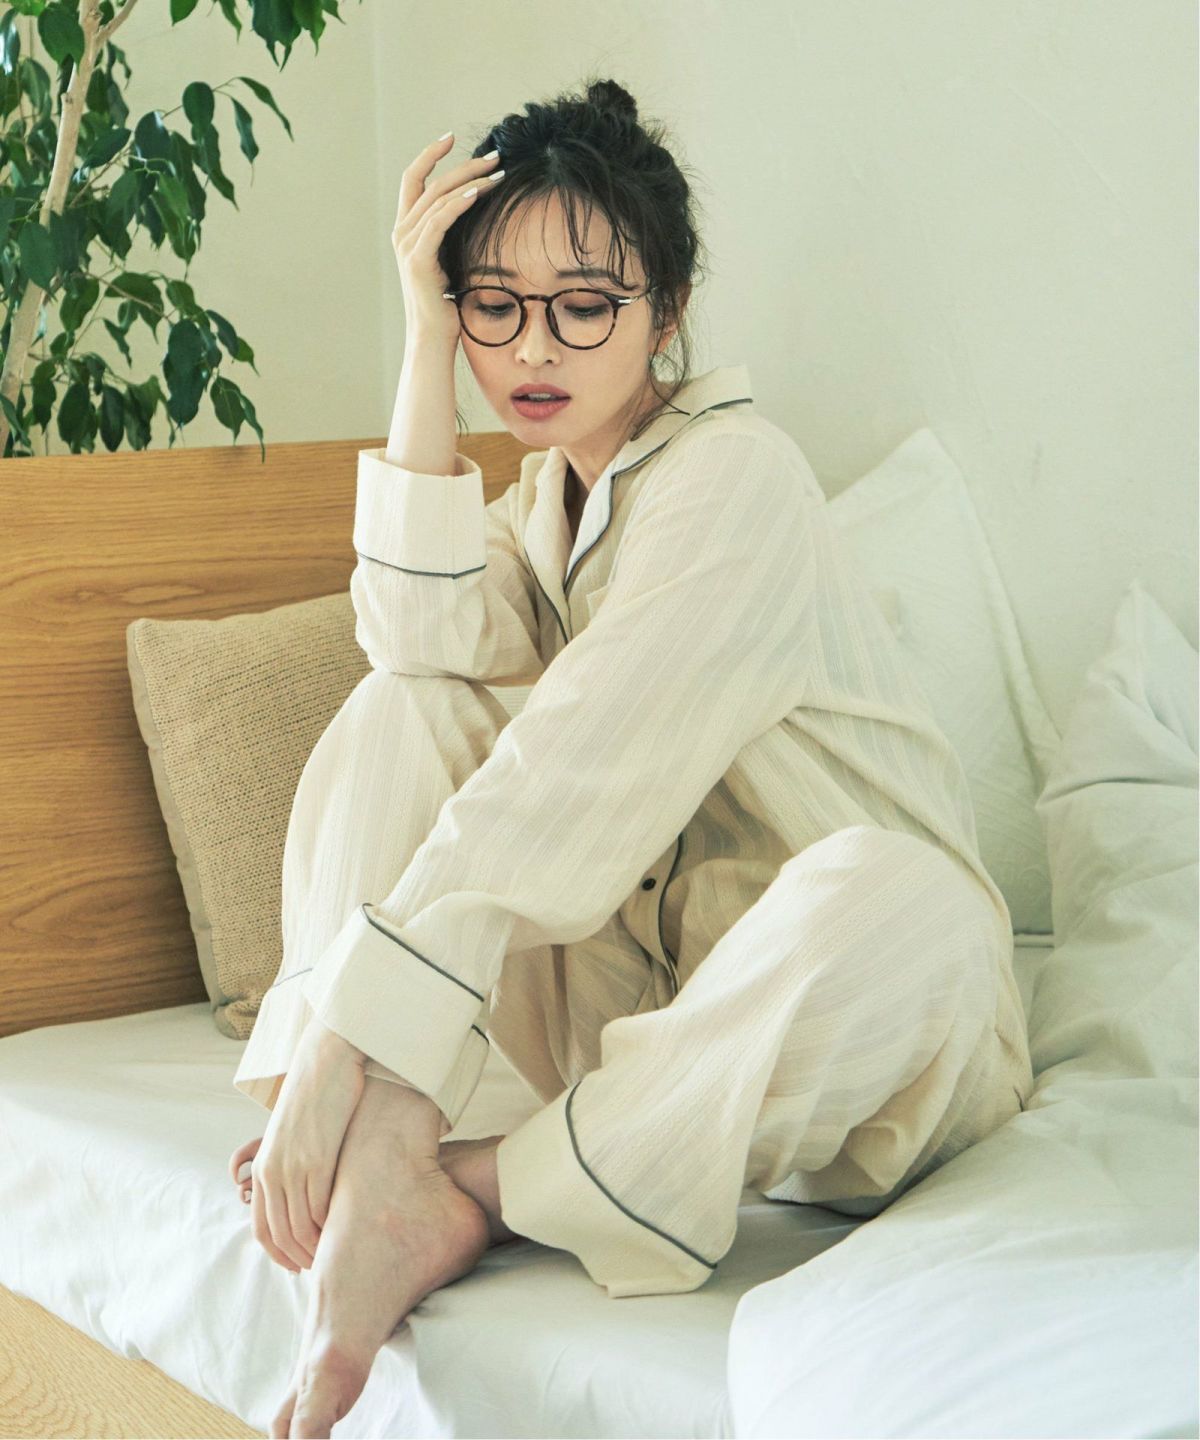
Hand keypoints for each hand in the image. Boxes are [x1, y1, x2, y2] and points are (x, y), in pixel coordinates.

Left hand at [248, 1018, 366, 1271]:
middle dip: (299, 1258)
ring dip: (316, 1248)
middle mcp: (272, 1172)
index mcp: (263, 1167)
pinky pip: (320, 1206)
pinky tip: (342, 1231)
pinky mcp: (317, 1158)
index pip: (262, 1228)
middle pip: (281, 1233)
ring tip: (334, 1256)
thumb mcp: (293, 1135)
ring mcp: (293, 1167)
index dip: (279, 1254)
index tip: (297, 1266)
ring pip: (300, 1226)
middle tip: (320, 1269)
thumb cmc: (316, 1098)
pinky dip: (329, 1227)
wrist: (326, 1063)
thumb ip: (294, 1164)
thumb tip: (307, 1194)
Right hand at [392, 131, 504, 344]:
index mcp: (407, 231)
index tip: (453, 138)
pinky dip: (458, 203)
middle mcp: (402, 233)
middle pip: (430, 182)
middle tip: (495, 155)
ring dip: (470, 180)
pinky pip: (439, 221)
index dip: (430, 154)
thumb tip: (476, 212)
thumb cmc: (446, 306)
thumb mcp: (449, 261)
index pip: (414, 180)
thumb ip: (452, 236)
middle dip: (463, 164)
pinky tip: (478, 192)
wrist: (432, 339)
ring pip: (437, 197)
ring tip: (498, 172)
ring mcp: (407, 245)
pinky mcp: (419, 259)